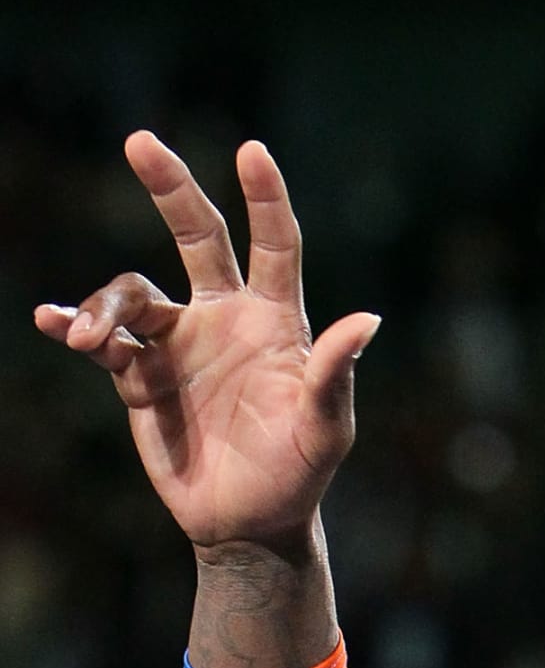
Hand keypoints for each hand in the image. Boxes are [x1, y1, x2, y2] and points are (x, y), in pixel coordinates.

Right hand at [34, 130, 377, 553]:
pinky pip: (102, 341)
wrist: (250, 526)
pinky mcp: (142, 378)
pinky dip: (75, 327)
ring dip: (106, 306)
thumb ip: (336, 374)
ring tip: (90, 338)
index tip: (250, 152)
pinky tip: (53, 323)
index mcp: (275, 321)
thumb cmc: (299, 476)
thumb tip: (368, 319)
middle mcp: (224, 319)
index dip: (265, 198)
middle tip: (140, 142)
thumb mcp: (326, 430)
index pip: (274, 245)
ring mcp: (179, 345)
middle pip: (197, 235)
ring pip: (134, 294)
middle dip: (171, 188)